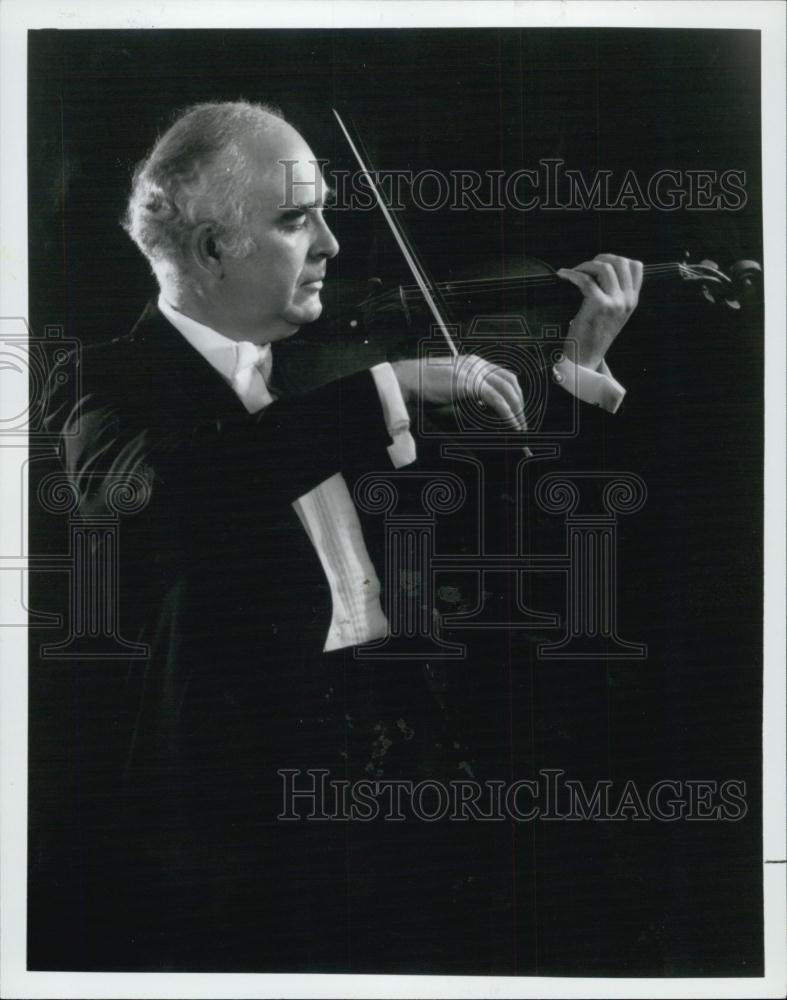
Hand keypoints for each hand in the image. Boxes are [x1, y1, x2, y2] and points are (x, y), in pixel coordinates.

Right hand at [391, 353, 526, 431]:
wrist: (408, 382)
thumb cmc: (423, 391)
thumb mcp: (451, 395)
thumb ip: (469, 402)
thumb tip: (485, 419)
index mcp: (473, 364)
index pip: (503, 375)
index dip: (514, 393)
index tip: (517, 410)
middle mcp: (477, 364)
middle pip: (510, 381)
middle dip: (520, 402)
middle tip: (522, 421)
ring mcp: (475, 372)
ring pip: (508, 390)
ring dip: (517, 410)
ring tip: (519, 428)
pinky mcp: (471, 384)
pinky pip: (498, 401)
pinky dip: (508, 415)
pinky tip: (512, 427)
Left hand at [557, 254, 642, 369]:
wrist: (585, 359)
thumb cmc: (593, 337)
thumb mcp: (613, 315)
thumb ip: (615, 295)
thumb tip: (602, 272)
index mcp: (632, 301)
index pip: (636, 267)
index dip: (617, 259)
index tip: (600, 264)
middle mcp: (626, 300)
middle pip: (620, 262)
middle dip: (600, 258)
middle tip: (585, 266)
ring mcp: (614, 302)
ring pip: (604, 268)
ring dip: (585, 265)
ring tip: (573, 272)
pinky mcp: (598, 305)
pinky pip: (585, 280)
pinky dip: (571, 274)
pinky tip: (562, 274)